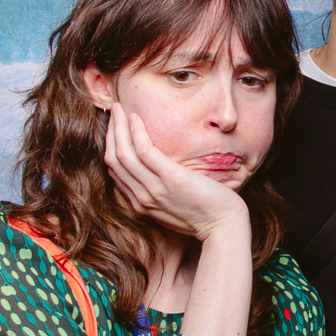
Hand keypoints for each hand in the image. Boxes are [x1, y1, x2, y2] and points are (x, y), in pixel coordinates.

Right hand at [105, 104, 248, 241]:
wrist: (224, 226)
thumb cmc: (206, 214)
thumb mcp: (175, 204)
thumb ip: (162, 190)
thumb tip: (161, 172)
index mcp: (141, 204)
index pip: (117, 171)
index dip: (112, 146)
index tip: (116, 128)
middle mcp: (141, 198)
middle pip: (114, 160)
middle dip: (111, 133)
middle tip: (114, 111)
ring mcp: (154, 189)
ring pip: (123, 153)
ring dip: (119, 127)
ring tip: (119, 108)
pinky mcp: (170, 179)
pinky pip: (144, 151)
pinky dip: (136, 132)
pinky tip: (137, 117)